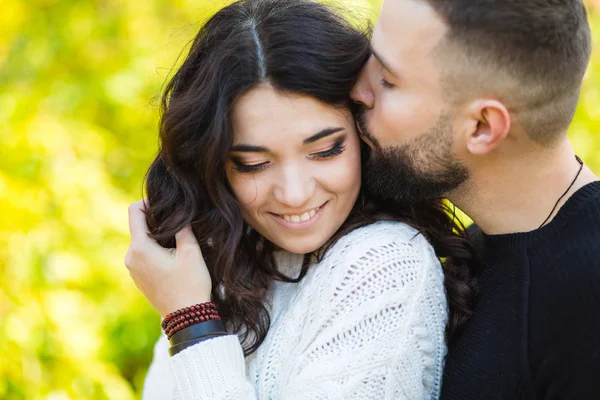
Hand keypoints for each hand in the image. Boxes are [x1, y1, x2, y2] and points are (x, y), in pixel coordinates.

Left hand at [125, 200, 211, 316]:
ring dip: (157, 238)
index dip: (148, 202)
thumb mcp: (191, 251)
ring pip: (142, 242)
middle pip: (139, 227)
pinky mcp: (138, 279)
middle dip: (157, 222)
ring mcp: (132, 270)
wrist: (187, 317)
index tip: (166, 204)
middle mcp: (130, 257)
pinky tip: (173, 258)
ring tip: (179, 242)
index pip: (135, 212)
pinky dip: (155, 251)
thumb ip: (182, 227)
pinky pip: (143, 256)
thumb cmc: (190, 283)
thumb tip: (178, 212)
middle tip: (179, 223)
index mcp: (140, 248)